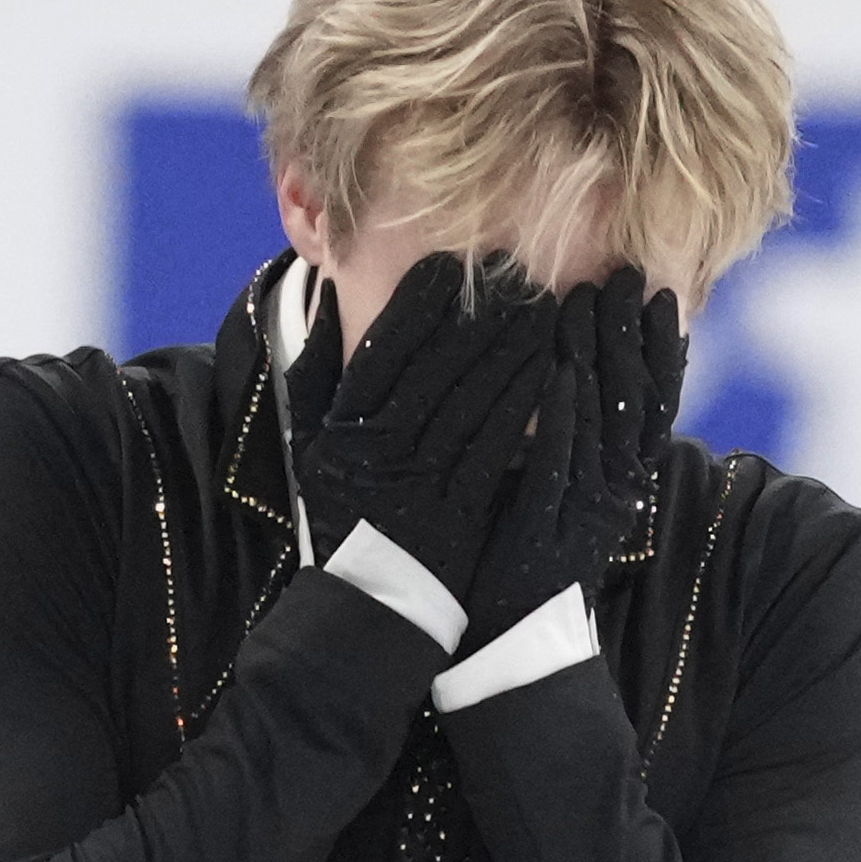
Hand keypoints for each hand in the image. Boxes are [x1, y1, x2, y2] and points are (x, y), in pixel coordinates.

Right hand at [297, 250, 562, 586]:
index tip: (449, 263)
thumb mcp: (309, 438)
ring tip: (542, 305)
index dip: (418, 302)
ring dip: (512, 348)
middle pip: (438, 365)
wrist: (367, 598)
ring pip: (474, 399)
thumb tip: (327, 295)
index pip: (384, 348)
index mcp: (346, 423)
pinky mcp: (464, 506)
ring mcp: (425, 477)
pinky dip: (525, 405)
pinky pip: (498, 447)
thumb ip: (315, 367)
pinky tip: (551, 370)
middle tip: (516, 268)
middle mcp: (384, 445)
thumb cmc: (340, 506)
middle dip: (480, 312)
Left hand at [537, 266, 687, 591]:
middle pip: (635, 400)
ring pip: (602, 423)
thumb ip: (583, 442)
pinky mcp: (549, 529)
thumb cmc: (532, 558)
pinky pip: (561, 466)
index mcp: (624, 480)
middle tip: (626, 276)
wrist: (514, 639)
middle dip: (631, 334)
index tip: (661, 297)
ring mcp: (586, 509)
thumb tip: (584, 379)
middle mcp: (617, 491)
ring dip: (598, 358)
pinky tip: (561, 375)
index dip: (662, 349)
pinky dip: (564, 419)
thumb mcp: (570, 493)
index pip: (655, 403)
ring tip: (590, 300)